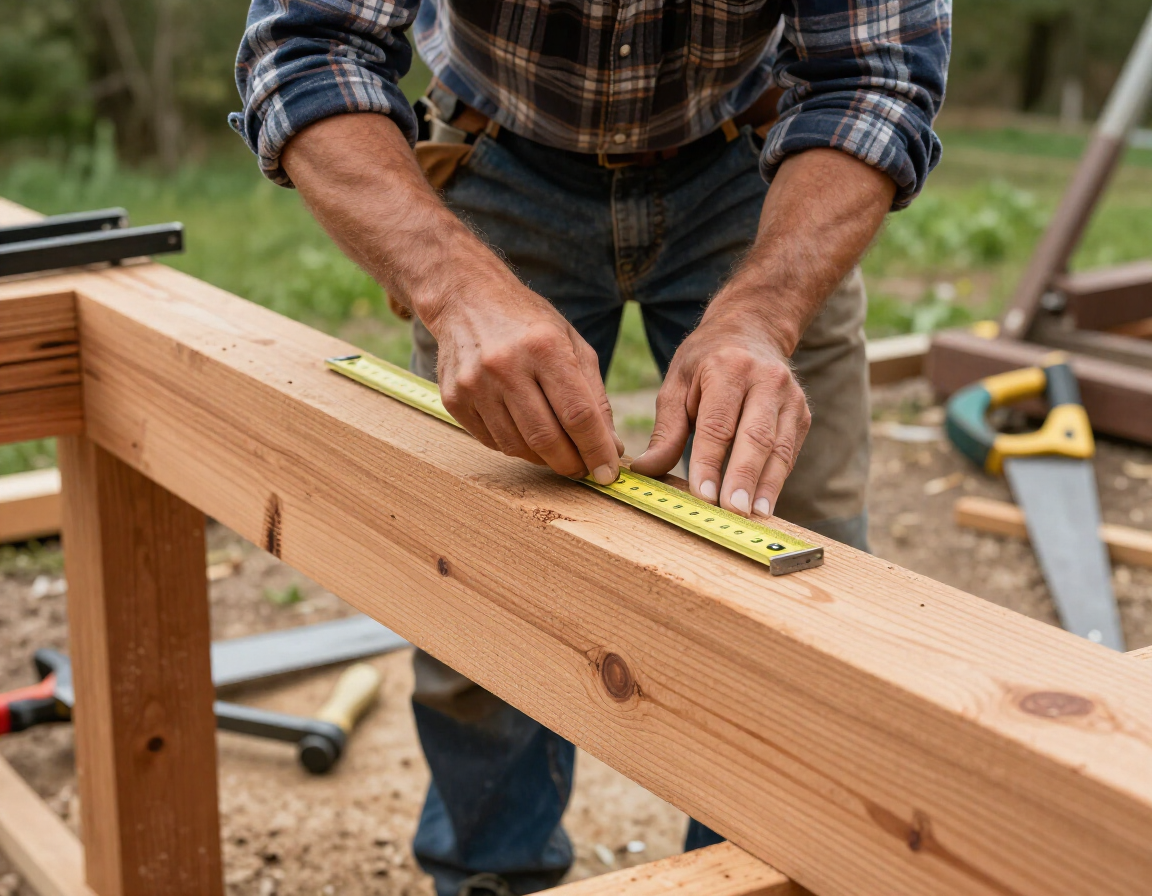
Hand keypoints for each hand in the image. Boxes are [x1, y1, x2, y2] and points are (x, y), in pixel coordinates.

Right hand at [424, 274, 623, 482]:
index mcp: (544, 347)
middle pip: (546, 437)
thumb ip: (595, 396)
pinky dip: (515, 447)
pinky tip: (526, 435)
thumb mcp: (572, 344)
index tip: (608, 473)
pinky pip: (492, 442)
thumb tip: (611, 446)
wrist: (467, 299)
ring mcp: (474, 384)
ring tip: (557, 452)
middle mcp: (505, 365)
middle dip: (571, 464)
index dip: (597, 450)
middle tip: (584, 469)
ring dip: (543, 459)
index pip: (578, 414)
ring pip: (517, 446)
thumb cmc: (530, 324)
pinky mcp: (454, 399)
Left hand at [630, 300, 809, 517]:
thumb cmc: (706, 361)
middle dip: (743, 477)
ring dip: (767, 486)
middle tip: (733, 511)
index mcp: (728, 368)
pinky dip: (777, 480)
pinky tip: (765, 504)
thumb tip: (646, 469)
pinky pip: (789, 451)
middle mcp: (765, 379)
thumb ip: (666, 430)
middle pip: (755, 437)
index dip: (710, 461)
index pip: (717, 424)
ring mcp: (789, 396)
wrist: (752, 329)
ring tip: (754, 516)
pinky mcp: (802, 413)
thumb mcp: (677, 383)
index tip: (703, 495)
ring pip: (779, 448)